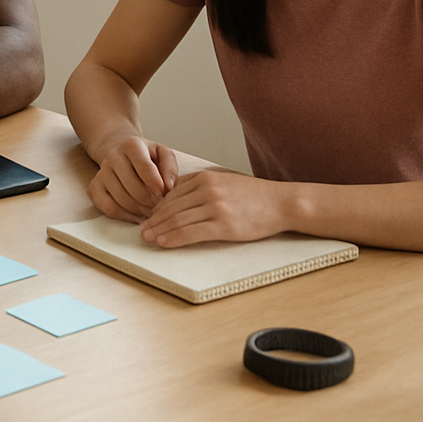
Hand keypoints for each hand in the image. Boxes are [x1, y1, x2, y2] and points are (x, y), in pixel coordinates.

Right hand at [87, 134, 179, 221]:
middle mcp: (113, 157)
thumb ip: (169, 167)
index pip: (144, 167)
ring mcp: (102, 172)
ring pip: (121, 199)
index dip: (156, 185)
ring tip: (151, 211)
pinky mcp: (95, 186)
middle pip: (132, 186)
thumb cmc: (146, 155)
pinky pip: (108, 207)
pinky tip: (137, 216)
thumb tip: (168, 187)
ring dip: (139, 210)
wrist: (120, 150)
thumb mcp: (162, 153)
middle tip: (160, 207)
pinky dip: (124, 216)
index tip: (164, 194)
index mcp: (132, 145)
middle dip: (150, 201)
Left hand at [138, 171, 287, 247]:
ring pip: (178, 219)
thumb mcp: (224, 182)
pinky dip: (175, 238)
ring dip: (159, 230)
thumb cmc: (253, 196)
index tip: (148, 218)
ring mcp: (216, 206)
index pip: (172, 194)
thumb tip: (176, 197)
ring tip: (148, 238)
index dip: (157, 208)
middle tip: (141, 231)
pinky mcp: (224, 224)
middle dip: (154, 220)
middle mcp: (207, 190)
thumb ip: (200, 186)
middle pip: (171, 207)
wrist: (281, 203)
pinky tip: (165, 242)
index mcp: (205, 178)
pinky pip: (192, 232)